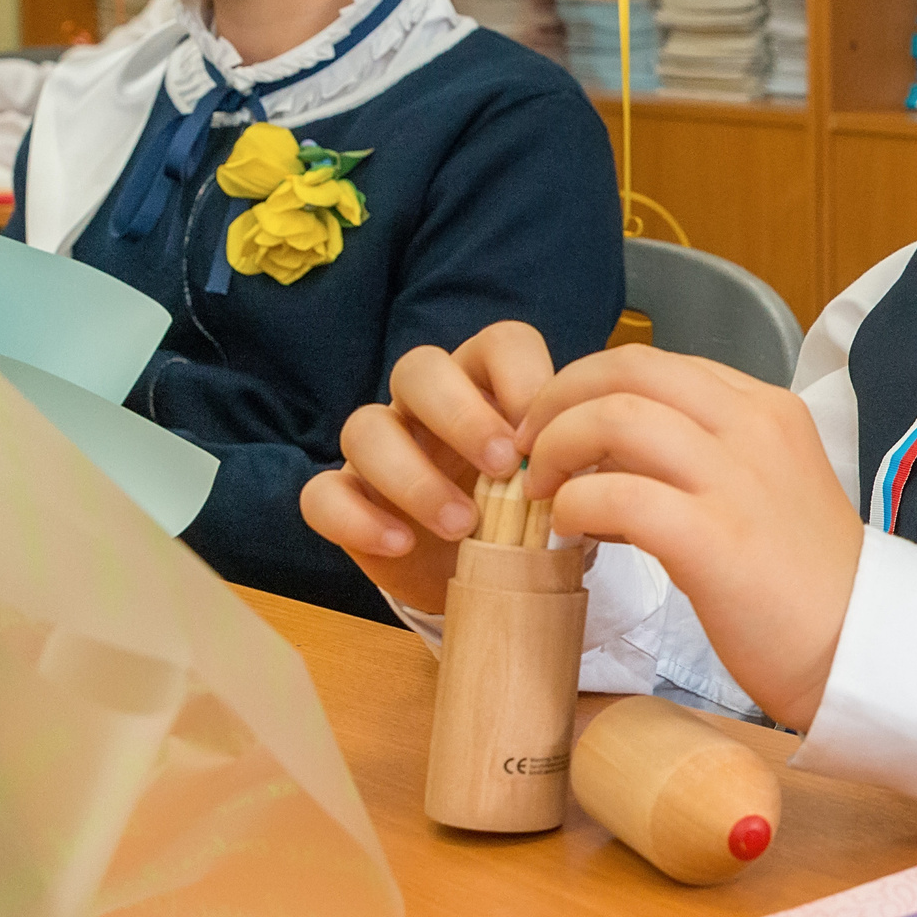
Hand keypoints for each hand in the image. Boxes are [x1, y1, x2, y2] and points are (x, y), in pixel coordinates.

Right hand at [301, 321, 557, 613]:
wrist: (487, 573)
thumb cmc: (528, 513)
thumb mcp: (556, 484)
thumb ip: (569, 462)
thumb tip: (594, 459)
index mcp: (487, 383)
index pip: (501, 343)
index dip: (521, 376)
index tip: (543, 431)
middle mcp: (426, 403)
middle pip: (419, 368)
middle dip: (462, 414)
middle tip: (503, 466)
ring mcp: (378, 447)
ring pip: (364, 426)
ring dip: (414, 476)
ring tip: (464, 524)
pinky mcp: (344, 498)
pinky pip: (321, 494)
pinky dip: (357, 519)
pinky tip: (402, 544)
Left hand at [517, 344, 864, 732]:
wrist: (857, 647)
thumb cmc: (804, 581)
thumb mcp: (765, 488)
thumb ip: (701, 458)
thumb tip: (608, 459)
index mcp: (768, 410)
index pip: (658, 363)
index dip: (591, 386)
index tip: (560, 426)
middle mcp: (754, 427)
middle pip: (628, 370)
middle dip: (559, 399)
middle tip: (529, 447)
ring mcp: (736, 480)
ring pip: (616, 417)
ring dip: (557, 448)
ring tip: (545, 491)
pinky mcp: (715, 539)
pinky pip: (616, 494)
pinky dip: (576, 505)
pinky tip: (569, 531)